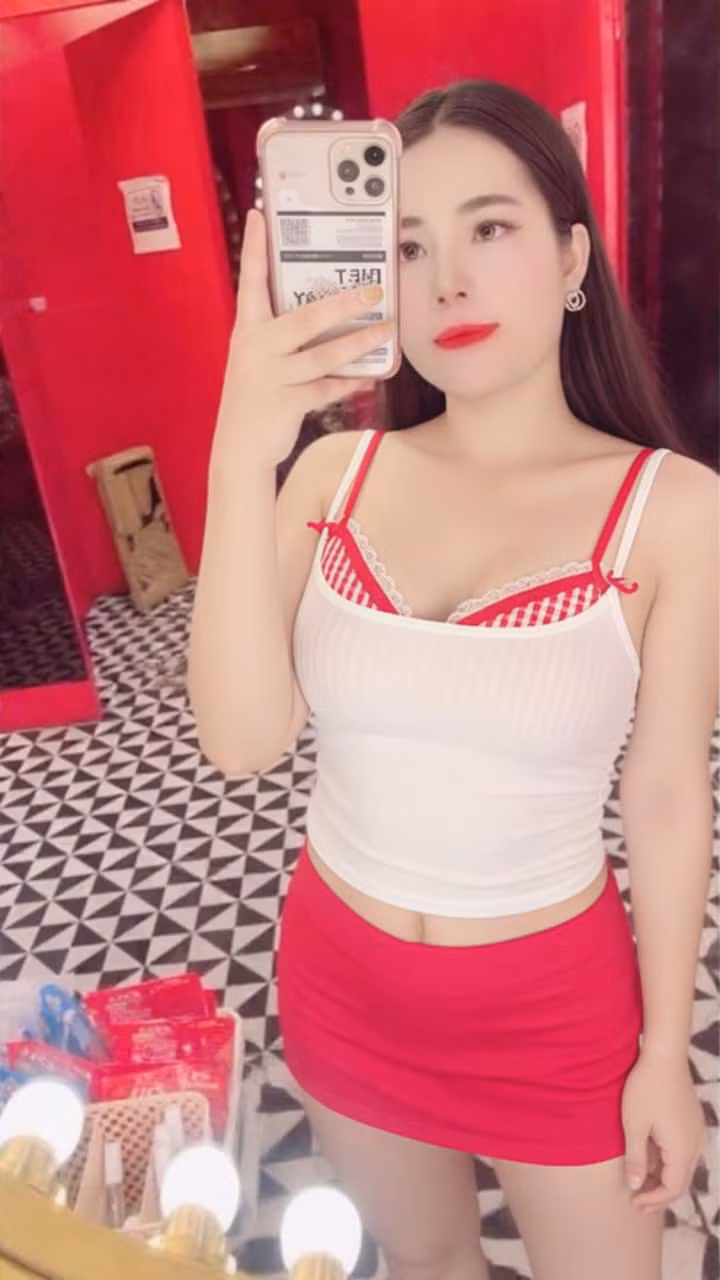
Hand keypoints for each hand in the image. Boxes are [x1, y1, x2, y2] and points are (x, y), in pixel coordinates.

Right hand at [213, 209, 391, 469]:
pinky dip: (351, 381)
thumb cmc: (255, 396)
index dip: (257, 248)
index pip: (251, 281)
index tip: (261, 214)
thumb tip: (327, 313)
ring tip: (387, 332)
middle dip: (343, 303)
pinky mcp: (287, 402)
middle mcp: (257, 347)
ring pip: (324, 354)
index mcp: (248, 329)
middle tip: (374, 290)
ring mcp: (271, 375)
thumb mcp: (258, 359)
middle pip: (306, 318)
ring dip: (360, 343)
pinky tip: (371, 375)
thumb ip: (281, 336)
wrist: (239, 447)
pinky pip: (327, 388)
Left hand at [622, 1049, 705, 1213]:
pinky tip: (651, 1157)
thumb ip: (636, 1157)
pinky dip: (669, 1161)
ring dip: (664, 1178)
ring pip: (683, 1166)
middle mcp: (695, 1144)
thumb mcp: (634, 1124)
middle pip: (680, 1181)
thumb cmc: (645, 1087)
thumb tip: (636, 1185)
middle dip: (659, 1194)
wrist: (664, 1054)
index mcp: (682, 1149)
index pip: (672, 1189)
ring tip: (642, 1182)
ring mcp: (696, 1131)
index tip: (634, 1203)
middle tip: (638, 1203)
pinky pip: (684, 1150)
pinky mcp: (692, 1120)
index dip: (653, 1200)